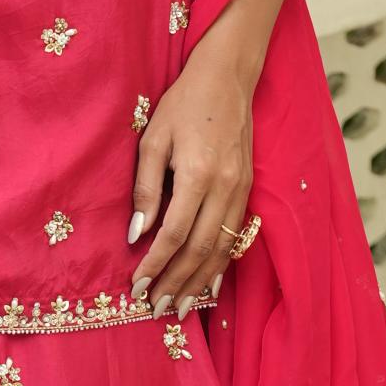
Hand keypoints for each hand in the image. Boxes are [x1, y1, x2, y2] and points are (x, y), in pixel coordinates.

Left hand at [130, 29, 256, 316]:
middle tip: (156, 308)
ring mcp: (242, 190)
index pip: (175, 233)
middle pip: (201, 250)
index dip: (156, 264)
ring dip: (200, 282)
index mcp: (198, 174)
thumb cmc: (183, 103)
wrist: (229, 77)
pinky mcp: (248, 189)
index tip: (138, 286)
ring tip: (180, 308)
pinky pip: (236, 237)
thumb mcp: (153, 138)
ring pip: (222, 249)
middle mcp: (225, 187)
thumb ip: (145, 187)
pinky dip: (221, 265)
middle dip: (177, 283)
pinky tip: (209, 285)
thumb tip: (137, 234)